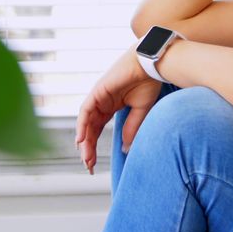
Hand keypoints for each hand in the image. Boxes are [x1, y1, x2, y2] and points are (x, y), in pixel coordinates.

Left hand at [75, 48, 162, 174]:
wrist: (151, 65)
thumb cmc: (148, 82)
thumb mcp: (140, 111)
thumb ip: (131, 128)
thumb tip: (125, 149)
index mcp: (111, 106)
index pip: (98, 130)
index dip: (94, 146)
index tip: (93, 164)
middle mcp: (101, 103)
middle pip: (89, 129)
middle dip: (88, 148)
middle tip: (88, 166)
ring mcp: (98, 97)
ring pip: (86, 123)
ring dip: (85, 141)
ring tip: (86, 158)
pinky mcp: (97, 91)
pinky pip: (85, 111)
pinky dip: (81, 125)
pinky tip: (81, 140)